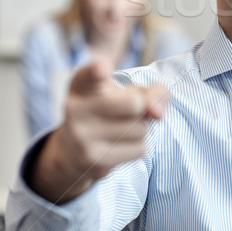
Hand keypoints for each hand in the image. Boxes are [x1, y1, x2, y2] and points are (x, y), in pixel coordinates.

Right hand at [28, 59, 168, 202]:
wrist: (73, 151)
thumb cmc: (109, 110)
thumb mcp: (128, 92)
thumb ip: (152, 92)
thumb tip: (158, 113)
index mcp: (82, 84)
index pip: (89, 74)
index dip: (98, 70)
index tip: (103, 70)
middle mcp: (76, 108)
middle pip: (134, 103)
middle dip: (142, 108)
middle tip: (128, 111)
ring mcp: (82, 136)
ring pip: (140, 129)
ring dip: (140, 129)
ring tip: (120, 128)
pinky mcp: (93, 160)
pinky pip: (139, 149)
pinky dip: (137, 147)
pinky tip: (118, 145)